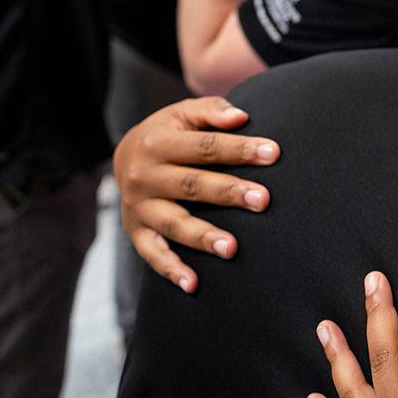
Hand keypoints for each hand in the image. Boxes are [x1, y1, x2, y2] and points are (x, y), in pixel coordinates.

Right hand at [113, 96, 279, 291]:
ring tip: (232, 248)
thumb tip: (241, 116)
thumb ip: (211, 112)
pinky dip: (171, 270)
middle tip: (263, 200)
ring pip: (174, 223)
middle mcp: (144, 175)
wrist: (123, 157)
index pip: (205, 147)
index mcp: (158, 142)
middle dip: (228, 192)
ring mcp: (139, 207)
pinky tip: (193, 285)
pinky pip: (152, 254)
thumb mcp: (182, 114)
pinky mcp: (136, 231)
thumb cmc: (169, 134)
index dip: (239, 149)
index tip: (273, 154)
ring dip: (203, 236)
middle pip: (192, 185)